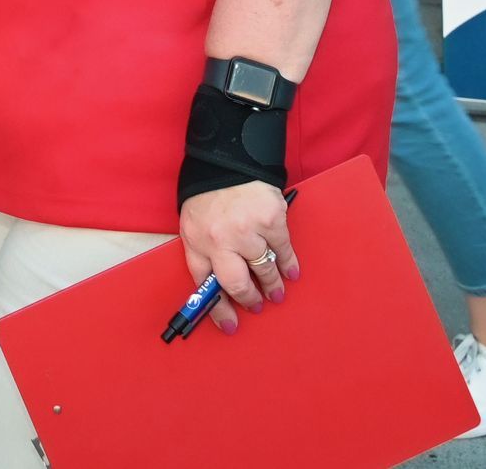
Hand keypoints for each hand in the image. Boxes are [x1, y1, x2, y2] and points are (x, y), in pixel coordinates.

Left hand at [178, 181, 297, 333]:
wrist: (226, 159)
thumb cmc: (208, 195)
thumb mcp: (194, 223)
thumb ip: (204, 251)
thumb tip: (218, 288)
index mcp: (195, 240)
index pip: (204, 284)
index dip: (217, 308)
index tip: (230, 325)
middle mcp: (219, 239)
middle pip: (236, 284)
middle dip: (249, 300)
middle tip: (257, 306)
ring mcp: (246, 231)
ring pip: (263, 271)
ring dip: (273, 286)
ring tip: (276, 292)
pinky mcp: (271, 221)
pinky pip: (283, 252)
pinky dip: (289, 265)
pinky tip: (291, 272)